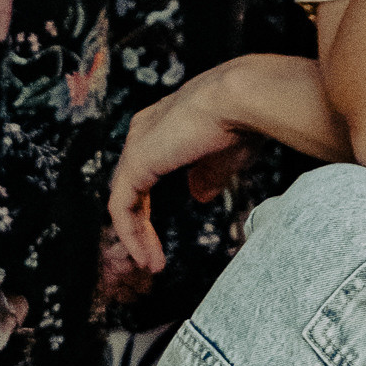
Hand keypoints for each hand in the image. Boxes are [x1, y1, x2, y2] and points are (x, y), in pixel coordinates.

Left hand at [107, 69, 257, 272]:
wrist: (242, 100)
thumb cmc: (243, 120)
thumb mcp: (225, 157)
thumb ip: (208, 175)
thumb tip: (198, 195)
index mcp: (163, 127)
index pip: (146, 172)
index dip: (151, 208)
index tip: (165, 238)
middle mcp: (144, 132)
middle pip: (131, 188)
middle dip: (139, 227)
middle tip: (152, 259)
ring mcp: (137, 146)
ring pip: (124, 200)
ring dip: (136, 237)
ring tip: (152, 264)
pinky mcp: (135, 163)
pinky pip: (122, 207)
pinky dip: (131, 234)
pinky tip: (146, 255)